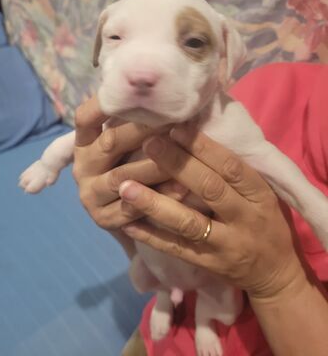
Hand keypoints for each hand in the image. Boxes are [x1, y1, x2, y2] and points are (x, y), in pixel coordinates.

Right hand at [73, 95, 175, 230]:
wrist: (125, 213)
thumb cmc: (132, 166)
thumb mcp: (126, 143)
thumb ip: (132, 121)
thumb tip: (158, 89)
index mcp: (84, 143)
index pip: (85, 118)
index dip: (102, 105)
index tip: (128, 91)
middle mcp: (83, 167)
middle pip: (109, 142)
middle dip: (142, 130)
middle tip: (171, 119)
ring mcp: (91, 194)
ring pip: (122, 177)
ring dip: (153, 165)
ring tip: (181, 156)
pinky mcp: (103, 219)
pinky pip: (133, 208)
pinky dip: (160, 197)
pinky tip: (183, 188)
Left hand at [118, 126, 306, 299]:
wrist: (275, 275)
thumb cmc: (266, 222)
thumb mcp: (261, 194)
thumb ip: (233, 172)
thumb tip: (194, 137)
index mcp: (259, 195)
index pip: (231, 167)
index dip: (203, 147)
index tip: (175, 128)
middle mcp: (244, 219)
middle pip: (209, 189)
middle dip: (177, 164)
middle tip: (148, 144)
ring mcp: (224, 245)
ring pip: (188, 222)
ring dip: (154, 203)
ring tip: (126, 186)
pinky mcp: (206, 265)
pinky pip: (175, 249)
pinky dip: (150, 235)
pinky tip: (126, 221)